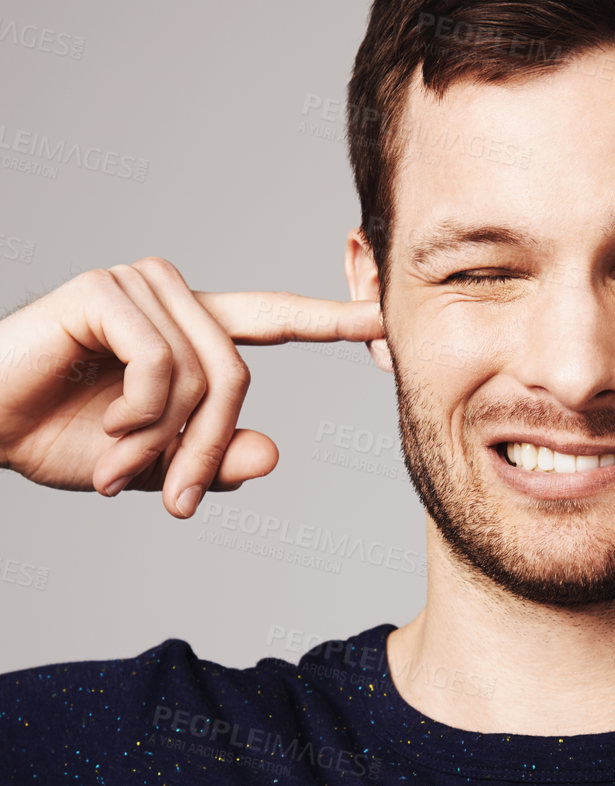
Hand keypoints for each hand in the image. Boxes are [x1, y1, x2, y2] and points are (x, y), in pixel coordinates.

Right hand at [0, 258, 384, 515]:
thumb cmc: (58, 437)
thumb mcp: (152, 465)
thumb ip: (211, 460)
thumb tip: (274, 455)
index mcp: (188, 328)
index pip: (272, 318)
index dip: (331, 318)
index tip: (385, 316)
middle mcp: (169, 295)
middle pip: (237, 376)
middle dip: (208, 449)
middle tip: (172, 500)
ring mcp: (137, 285)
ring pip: (203, 374)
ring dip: (164, 439)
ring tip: (121, 464)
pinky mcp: (103, 290)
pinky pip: (161, 365)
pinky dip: (139, 414)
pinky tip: (108, 426)